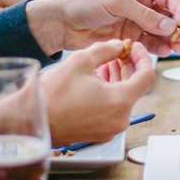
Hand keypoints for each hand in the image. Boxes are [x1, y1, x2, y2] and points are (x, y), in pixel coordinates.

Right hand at [0, 40, 154, 144]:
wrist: (32, 119)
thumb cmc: (53, 94)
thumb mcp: (81, 61)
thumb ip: (106, 50)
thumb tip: (117, 46)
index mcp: (120, 101)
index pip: (147, 76)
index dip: (143, 58)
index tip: (134, 48)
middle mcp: (120, 119)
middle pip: (135, 87)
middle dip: (128, 67)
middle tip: (119, 52)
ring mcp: (110, 128)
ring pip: (123, 98)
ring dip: (117, 79)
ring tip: (104, 63)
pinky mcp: (100, 133)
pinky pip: (113, 109)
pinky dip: (110, 93)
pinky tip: (97, 80)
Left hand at [25, 0, 179, 55]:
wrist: (61, 22)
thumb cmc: (83, 3)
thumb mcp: (115, 2)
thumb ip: (143, 14)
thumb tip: (170, 26)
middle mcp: (140, 4)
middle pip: (168, 17)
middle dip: (177, 29)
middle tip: (179, 41)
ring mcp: (134, 22)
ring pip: (161, 32)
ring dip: (170, 40)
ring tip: (174, 50)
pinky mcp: (128, 37)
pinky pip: (149, 43)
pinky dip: (158, 48)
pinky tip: (163, 52)